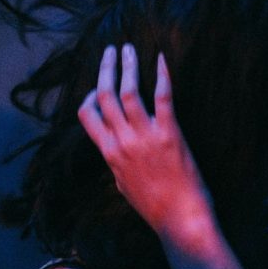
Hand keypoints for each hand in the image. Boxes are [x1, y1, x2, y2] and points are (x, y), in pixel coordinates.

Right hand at [78, 44, 211, 232]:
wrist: (180, 219)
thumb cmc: (156, 208)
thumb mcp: (125, 186)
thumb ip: (118, 165)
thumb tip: (115, 153)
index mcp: (110, 154)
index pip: (86, 116)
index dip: (89, 96)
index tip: (98, 86)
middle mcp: (123, 142)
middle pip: (104, 97)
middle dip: (105, 69)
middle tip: (110, 51)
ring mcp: (145, 137)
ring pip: (128, 92)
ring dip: (127, 66)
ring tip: (128, 48)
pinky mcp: (170, 135)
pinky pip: (163, 98)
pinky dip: (161, 75)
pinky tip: (161, 59)